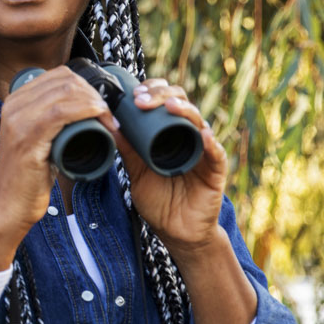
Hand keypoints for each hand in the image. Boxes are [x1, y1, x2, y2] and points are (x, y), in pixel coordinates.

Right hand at [0, 67, 115, 270]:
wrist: (9, 207)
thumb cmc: (29, 177)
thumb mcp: (37, 139)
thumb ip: (50, 121)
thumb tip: (82, 107)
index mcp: (15, 101)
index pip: (59, 75)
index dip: (88, 85)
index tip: (103, 106)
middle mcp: (13, 105)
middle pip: (64, 80)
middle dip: (95, 94)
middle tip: (110, 117)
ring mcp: (17, 121)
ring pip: (65, 92)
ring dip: (96, 103)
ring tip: (109, 122)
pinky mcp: (26, 139)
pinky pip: (60, 113)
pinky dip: (86, 112)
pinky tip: (100, 120)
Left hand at [111, 78, 227, 256]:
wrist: (175, 232)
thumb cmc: (158, 200)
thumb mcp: (136, 171)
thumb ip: (126, 149)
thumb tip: (107, 122)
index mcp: (169, 133)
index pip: (165, 101)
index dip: (153, 91)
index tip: (134, 93)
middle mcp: (188, 136)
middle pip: (182, 104)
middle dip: (162, 95)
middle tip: (142, 99)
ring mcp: (203, 151)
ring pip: (199, 122)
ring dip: (185, 110)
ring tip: (170, 105)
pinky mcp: (215, 170)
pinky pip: (216, 153)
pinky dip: (209, 142)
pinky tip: (202, 134)